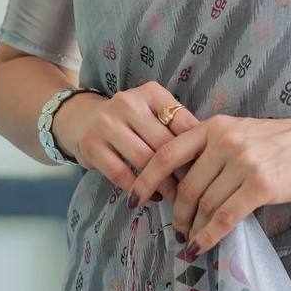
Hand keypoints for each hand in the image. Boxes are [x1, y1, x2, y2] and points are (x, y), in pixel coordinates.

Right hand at [54, 82, 200, 205]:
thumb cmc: (128, 120)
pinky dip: (139, 189)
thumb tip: (210, 153)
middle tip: (195, 190)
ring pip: (144, 160)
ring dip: (163, 184)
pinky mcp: (93, 146)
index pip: (182, 121)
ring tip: (175, 198)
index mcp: (150, 92)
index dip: (198, 148)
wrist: (80, 119)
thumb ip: (177, 125)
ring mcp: (107, 124)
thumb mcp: (152, 112)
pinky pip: (121, 174)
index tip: (208, 169)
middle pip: (164, 143)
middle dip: (182, 170)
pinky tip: (150, 197)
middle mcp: (128, 103)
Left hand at [127, 113, 290, 253]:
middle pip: (185, 186)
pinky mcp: (260, 185)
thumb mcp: (241, 133)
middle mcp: (225, 141)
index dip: (146, 178)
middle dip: (176, 213)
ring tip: (190, 239)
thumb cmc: (281, 143)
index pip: (168, 153)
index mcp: (215, 127)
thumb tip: (181, 181)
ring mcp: (242, 162)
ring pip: (204, 204)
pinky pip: (225, 216)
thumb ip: (212, 149)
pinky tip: (202, 245)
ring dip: (193, 227)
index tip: (134, 199)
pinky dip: (210, 235)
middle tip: (176, 228)